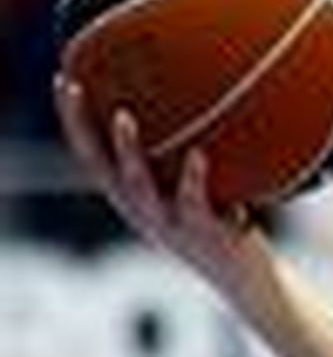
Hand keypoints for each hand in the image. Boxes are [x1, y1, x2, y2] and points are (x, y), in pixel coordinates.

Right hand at [56, 76, 273, 308]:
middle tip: (74, 87)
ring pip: (137, 187)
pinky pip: (194, 203)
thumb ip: (185, 149)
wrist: (247, 278)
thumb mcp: (195, 184)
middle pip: (98, 166)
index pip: (91, 154)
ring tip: (123, 116)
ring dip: (126, 151)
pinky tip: (199, 152)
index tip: (62, 78)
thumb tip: (196, 89)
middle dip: (81, 126)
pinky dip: (194, 177)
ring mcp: (167, 225)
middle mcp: (139, 211)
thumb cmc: (222, 222)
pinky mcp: (201, 235)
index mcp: (132, 197)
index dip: (73, 120)